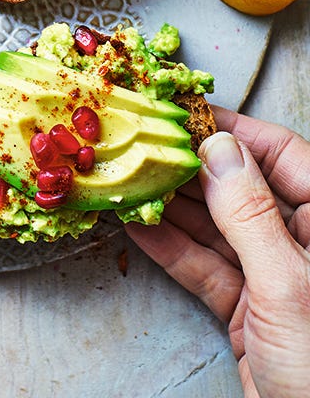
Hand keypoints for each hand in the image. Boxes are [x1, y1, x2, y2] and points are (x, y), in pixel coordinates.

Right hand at [127, 107, 309, 397]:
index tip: (186, 114)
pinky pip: (203, 266)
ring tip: (131, 181)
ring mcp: (273, 276)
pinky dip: (169, 248)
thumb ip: (249, 214)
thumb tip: (218, 148)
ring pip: (216, 226)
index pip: (282, 156)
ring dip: (171, 206)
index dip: (233, 131)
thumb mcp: (287, 285)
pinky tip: (138, 227)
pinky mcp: (247, 308)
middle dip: (191, 168)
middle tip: (145, 145)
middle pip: (241, 188)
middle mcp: (303, 243)